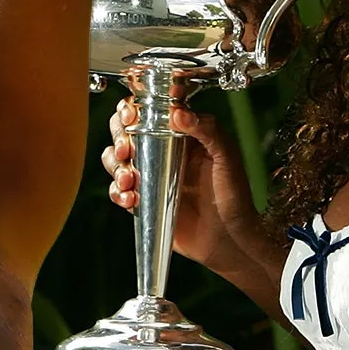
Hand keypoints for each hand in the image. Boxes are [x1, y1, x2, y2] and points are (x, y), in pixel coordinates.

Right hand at [102, 99, 267, 279]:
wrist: (227, 239)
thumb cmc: (233, 196)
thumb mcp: (227, 157)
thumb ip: (207, 130)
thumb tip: (178, 112)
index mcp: (181, 134)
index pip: (150, 111)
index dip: (134, 110)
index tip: (131, 117)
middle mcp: (162, 151)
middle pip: (125, 132)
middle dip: (119, 138)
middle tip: (126, 150)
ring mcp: (150, 176)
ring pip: (116, 160)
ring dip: (115, 167)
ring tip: (129, 180)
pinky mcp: (143, 199)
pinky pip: (118, 190)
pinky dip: (118, 193)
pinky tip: (131, 200)